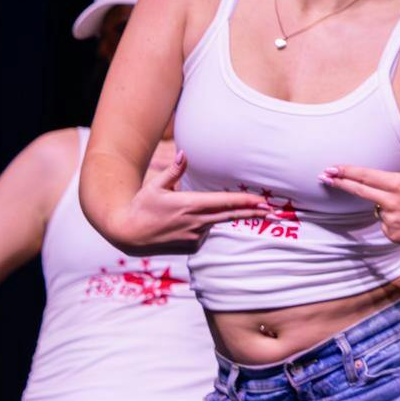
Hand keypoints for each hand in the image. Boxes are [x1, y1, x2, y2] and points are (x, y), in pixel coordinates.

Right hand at [119, 151, 270, 252]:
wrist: (128, 235)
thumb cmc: (141, 207)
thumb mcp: (155, 186)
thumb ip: (174, 171)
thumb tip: (185, 154)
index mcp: (189, 205)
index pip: (224, 203)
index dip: (246, 203)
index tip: (262, 202)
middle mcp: (195, 222)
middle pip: (230, 216)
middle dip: (253, 213)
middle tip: (272, 210)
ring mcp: (194, 236)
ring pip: (217, 222)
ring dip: (222, 217)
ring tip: (208, 212)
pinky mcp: (192, 246)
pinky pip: (206, 233)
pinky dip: (205, 226)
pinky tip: (188, 223)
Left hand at [322, 139, 399, 246]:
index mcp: (399, 184)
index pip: (366, 176)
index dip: (347, 172)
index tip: (331, 168)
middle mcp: (391, 202)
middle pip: (359, 191)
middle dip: (340, 183)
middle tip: (324, 176)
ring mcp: (391, 220)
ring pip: (378, 208)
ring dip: (385, 205)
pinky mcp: (392, 235)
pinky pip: (385, 224)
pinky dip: (393, 220)